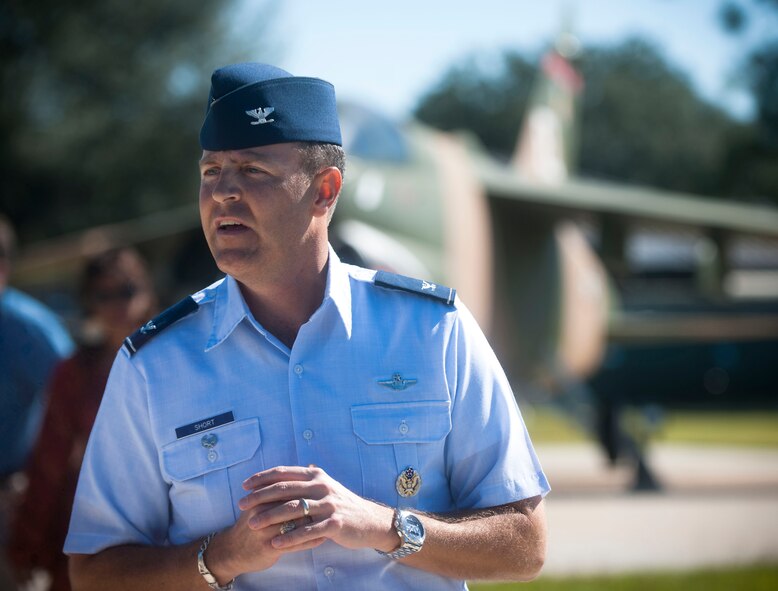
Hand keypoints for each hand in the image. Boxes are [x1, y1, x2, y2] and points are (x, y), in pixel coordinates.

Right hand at [206, 498, 325, 581]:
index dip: (305, 489)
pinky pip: (293, 544)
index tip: (323, 489)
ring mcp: (265, 530)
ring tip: (329, 521)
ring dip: (313, 523)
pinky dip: (309, 541)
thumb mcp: (261, 502)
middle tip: (329, 504)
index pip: (287, 488)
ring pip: (295, 524)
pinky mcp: (268, 547)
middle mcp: (262, 511)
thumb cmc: (252, 522)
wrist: (233, 550)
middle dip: (311, 505)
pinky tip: (322, 539)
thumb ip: (281, 487)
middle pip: (293, 504)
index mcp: (261, 498)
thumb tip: (310, 467)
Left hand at [239, 465, 397, 552]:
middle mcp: (322, 486)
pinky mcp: (334, 524)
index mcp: (316, 475)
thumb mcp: (326, 485)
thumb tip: (290, 470)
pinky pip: (307, 531)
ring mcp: (329, 505)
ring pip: (293, 509)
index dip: (262, 478)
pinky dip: (289, 537)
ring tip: (252, 524)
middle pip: (285, 489)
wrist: (369, 520)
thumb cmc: (342, 504)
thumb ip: (308, 478)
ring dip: (270, 517)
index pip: (284, 473)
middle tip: (241, 504)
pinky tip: (275, 543)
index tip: (244, 486)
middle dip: (260, 496)